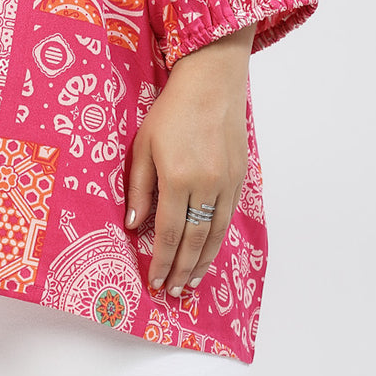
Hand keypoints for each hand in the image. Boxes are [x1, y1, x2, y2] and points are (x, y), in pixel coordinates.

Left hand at [124, 24, 252, 298]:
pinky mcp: (239, 179)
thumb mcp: (143, 145)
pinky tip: (209, 252)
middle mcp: (206, 185)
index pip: (169, 232)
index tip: (154, 280)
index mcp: (177, 178)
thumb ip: (139, 187)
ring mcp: (226, 184)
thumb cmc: (171, 111)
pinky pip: (227, 219)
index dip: (161, 260)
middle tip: (171, 291)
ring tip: (189, 282)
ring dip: (202, 263)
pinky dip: (217, 241)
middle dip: (181, 269)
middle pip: (194, 241)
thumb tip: (135, 225)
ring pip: (215, 235)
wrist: (211, 84)